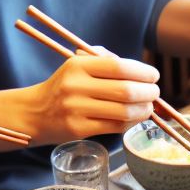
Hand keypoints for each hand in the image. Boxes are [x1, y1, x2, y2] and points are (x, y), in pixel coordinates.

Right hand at [34, 52, 160, 138]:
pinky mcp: (78, 129)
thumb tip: (141, 71)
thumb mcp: (77, 65)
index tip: (153, 76)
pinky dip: (131, 122)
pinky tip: (135, 117)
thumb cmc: (64, 87)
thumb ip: (105, 61)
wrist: (34, 113)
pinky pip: (115, 126)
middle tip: (155, 93)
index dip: (143, 72)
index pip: (120, 67)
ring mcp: (76, 109)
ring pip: (123, 111)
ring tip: (149, 107)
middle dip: (148, 92)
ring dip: (143, 110)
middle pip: (125, 90)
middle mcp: (76, 86)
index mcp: (78, 66)